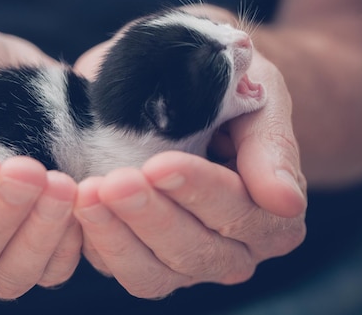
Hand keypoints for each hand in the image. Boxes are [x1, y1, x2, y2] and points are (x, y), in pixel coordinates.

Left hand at [72, 5, 306, 298]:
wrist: (189, 87)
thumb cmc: (228, 89)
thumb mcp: (258, 97)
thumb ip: (272, 146)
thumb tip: (286, 201)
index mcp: (270, 214)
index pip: (241, 215)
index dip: (201, 193)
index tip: (161, 164)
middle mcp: (231, 247)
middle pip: (197, 253)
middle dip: (153, 217)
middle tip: (116, 182)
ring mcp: (182, 258)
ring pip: (153, 273)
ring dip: (118, 236)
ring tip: (88, 195)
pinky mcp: (137, 254)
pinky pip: (115, 266)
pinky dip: (93, 240)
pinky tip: (75, 203)